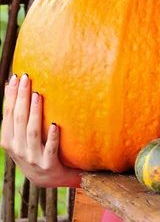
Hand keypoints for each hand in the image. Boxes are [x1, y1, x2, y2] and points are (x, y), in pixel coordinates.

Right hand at [1, 73, 81, 187]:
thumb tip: (14, 84)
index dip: (11, 96)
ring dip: (35, 112)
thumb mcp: (22, 135)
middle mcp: (18, 149)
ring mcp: (33, 158)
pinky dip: (52, 137)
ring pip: (32, 132)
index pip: (8, 114)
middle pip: (19, 119)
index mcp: (9, 141)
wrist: (50, 178)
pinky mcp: (49, 165)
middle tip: (26, 77)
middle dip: (21, 97)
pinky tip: (55, 124)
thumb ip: (18, 115)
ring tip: (38, 94)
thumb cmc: (36, 149)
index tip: (15, 77)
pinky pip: (50, 149)